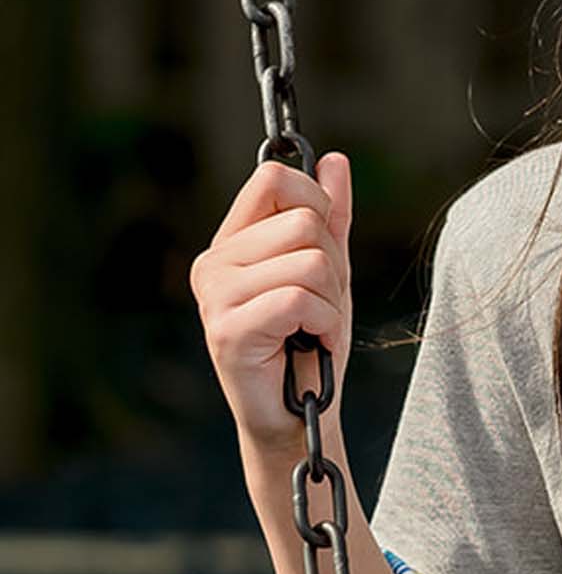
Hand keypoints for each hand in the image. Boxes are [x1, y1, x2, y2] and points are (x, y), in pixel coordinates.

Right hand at [189, 151, 354, 457]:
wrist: (299, 413)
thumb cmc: (310, 342)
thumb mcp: (329, 270)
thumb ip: (331, 215)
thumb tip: (335, 161)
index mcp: (233, 241)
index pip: (273, 179)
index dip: (315, 203)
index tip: (321, 244)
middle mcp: (215, 263)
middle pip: (303, 221)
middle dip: (333, 265)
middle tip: (319, 304)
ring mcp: (215, 297)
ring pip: (310, 261)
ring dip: (331, 301)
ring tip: (313, 327)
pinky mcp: (228, 330)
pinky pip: (299, 299)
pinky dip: (324, 323)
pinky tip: (310, 341)